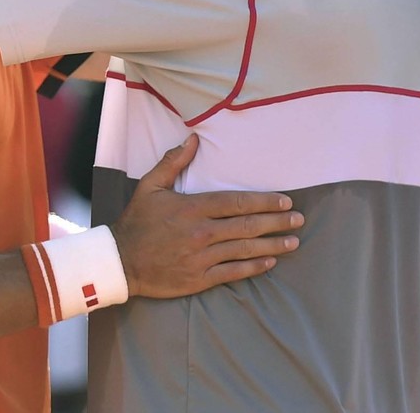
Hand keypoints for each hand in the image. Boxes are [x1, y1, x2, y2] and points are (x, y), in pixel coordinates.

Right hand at [110, 135, 302, 298]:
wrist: (120, 262)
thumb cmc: (137, 222)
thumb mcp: (150, 186)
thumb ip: (172, 162)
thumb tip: (193, 140)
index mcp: (192, 208)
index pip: (237, 202)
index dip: (264, 202)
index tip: (285, 202)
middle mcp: (201, 233)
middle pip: (247, 225)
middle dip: (277, 222)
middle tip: (298, 220)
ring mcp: (201, 258)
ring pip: (245, 250)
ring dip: (272, 245)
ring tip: (293, 242)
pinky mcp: (199, 279)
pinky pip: (233, 272)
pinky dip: (253, 267)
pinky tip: (269, 262)